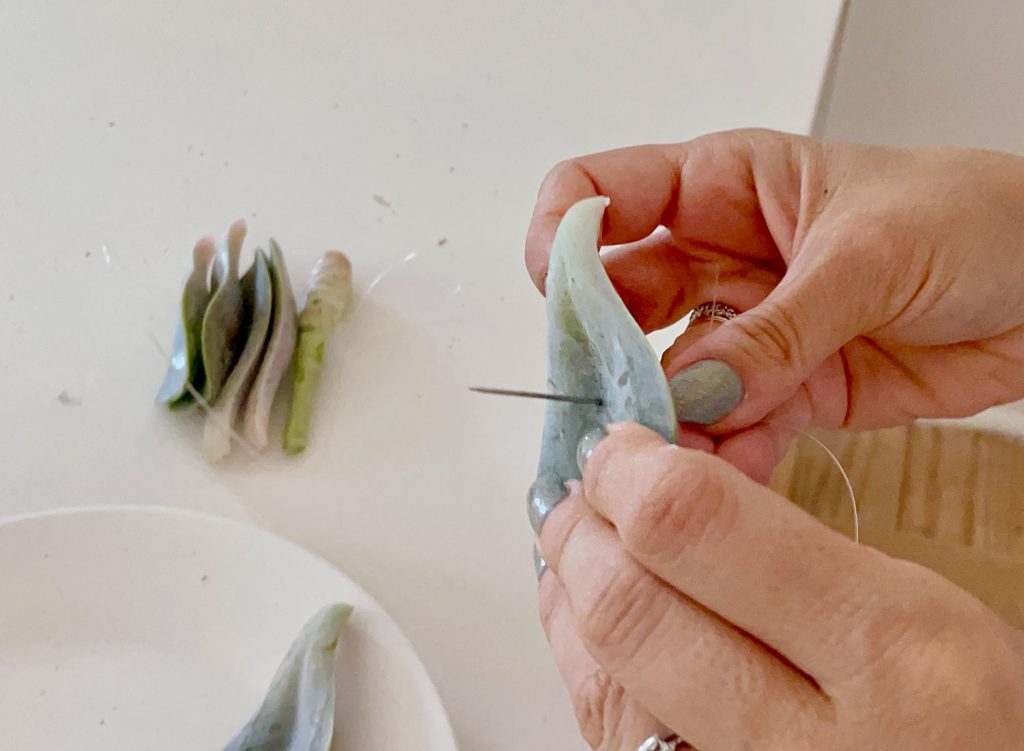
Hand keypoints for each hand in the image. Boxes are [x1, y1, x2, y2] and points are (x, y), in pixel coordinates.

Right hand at [525, 130, 1023, 478]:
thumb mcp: (870, 253)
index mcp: (722, 186)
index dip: (563, 239)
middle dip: (610, 357)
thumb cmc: (980, 218)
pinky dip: (727, 458)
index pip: (600, 195)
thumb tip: (696, 386)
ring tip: (689, 456)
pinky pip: (731, 427)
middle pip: (619, 305)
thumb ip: (776, 327)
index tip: (559, 295)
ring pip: (672, 380)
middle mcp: (719, 257)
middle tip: (618, 404)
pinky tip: (738, 472)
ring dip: (673, 422)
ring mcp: (748, 329)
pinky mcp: (784, 391)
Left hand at [537, 423, 1023, 750]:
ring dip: (566, 586)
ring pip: (596, 675)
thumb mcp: (919, 610)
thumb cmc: (961, 722)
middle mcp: (803, 740)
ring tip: (578, 539)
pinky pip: (605, 724)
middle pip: (625, 605)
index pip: (693, 525)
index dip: (629, 469)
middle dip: (582, 526)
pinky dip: (580, 653)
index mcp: (890, 654)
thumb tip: (655, 481)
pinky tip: (588, 611)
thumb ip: (784, 546)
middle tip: (585, 487)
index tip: (621, 446)